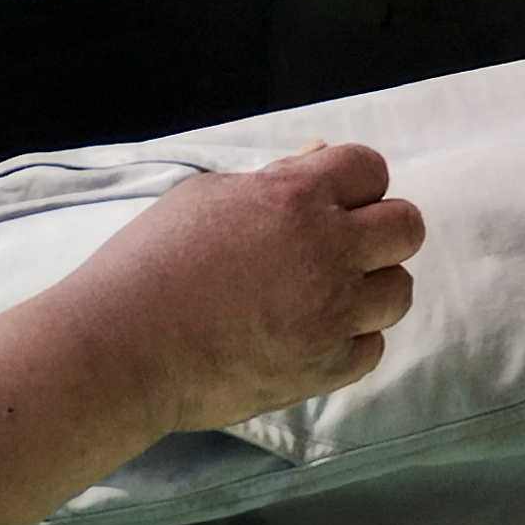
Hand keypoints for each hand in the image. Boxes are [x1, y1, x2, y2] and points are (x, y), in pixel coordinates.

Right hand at [46, 144, 425, 438]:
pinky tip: (312, 336)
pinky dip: (350, 342)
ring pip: (398, 292)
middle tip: (342, 248)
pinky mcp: (321, 369)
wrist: (118, 350)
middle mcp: (327, 251)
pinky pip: (371, 349)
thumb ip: (274, 177)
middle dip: (380, 231)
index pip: (370, 169)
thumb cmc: (148, 263)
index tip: (329, 203)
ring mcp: (329, 315)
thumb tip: (320, 155)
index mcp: (297, 198)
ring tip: (324, 297)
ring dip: (369, 290)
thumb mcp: (205, 197)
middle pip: (406, 228)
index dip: (353, 184)